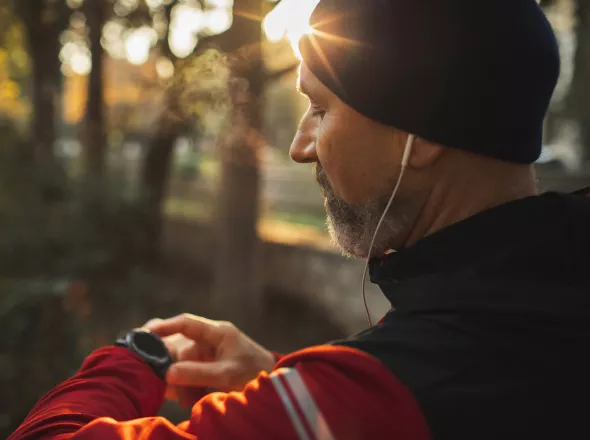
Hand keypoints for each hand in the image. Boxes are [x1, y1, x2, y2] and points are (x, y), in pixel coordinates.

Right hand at [145, 314, 275, 393]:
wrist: (273, 386)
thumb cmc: (254, 373)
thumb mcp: (227, 374)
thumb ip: (198, 373)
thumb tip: (168, 373)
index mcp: (217, 332)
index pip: (186, 323)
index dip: (165, 326)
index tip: (146, 333)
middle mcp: (209, 341)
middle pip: (178, 349)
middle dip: (171, 368)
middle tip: (163, 383)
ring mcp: (206, 356)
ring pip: (180, 366)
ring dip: (180, 384)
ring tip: (186, 399)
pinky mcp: (205, 370)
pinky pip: (186, 377)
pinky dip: (185, 390)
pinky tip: (189, 400)